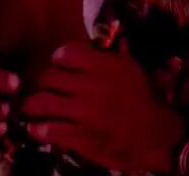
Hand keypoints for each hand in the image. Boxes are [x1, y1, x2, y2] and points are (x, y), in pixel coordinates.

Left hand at [21, 42, 182, 171]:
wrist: (157, 136)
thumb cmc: (142, 99)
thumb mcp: (128, 68)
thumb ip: (101, 58)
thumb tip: (76, 51)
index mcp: (103, 65)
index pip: (63, 54)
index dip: (58, 61)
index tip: (58, 68)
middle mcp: (90, 86)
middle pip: (47, 78)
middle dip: (41, 84)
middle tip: (42, 89)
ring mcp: (84, 113)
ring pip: (40, 103)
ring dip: (32, 106)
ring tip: (31, 109)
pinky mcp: (81, 137)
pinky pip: (48, 130)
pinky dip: (38, 129)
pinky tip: (37, 129)